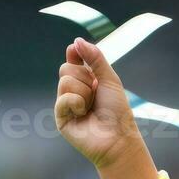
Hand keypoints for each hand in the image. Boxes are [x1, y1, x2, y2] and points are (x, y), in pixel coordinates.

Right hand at [54, 37, 142, 170]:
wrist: (117, 138)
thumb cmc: (117, 111)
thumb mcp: (109, 79)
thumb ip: (95, 58)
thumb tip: (76, 40)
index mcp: (87, 81)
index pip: (73, 59)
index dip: (75, 53)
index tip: (77, 52)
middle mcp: (75, 91)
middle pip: (66, 68)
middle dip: (84, 78)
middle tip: (96, 93)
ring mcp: (66, 104)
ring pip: (65, 81)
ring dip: (83, 92)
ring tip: (91, 107)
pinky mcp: (61, 117)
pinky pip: (63, 98)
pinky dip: (76, 103)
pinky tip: (83, 114)